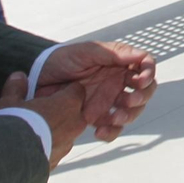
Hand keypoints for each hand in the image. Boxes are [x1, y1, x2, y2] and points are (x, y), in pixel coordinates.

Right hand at [0, 72, 85, 167]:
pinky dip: (50, 144)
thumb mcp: (11, 100)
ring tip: (35, 129)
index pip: (76, 90)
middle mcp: (75, 122)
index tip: (49, 94)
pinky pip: (58, 147)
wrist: (8, 157)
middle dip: (60, 110)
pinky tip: (34, 144)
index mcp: (68, 103)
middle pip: (74, 111)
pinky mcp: (59, 158)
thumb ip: (17, 87)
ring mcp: (68, 142)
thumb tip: (18, 77)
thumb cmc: (13, 123)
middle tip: (41, 112)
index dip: (63, 90)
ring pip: (67, 131)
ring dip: (56, 128)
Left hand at [37, 41, 157, 140]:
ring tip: (114, 118)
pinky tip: (99, 131)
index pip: (145, 66)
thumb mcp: (87, 51)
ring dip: (129, 116)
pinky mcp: (97, 118)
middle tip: (128, 100)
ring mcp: (109, 100)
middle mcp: (118, 82)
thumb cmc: (61, 60)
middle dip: (142, 97)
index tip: (141, 81)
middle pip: (145, 91)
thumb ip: (115, 53)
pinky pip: (112, 128)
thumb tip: (141, 56)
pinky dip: (111, 132)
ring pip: (132, 111)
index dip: (148, 73)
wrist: (35, 81)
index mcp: (119, 63)